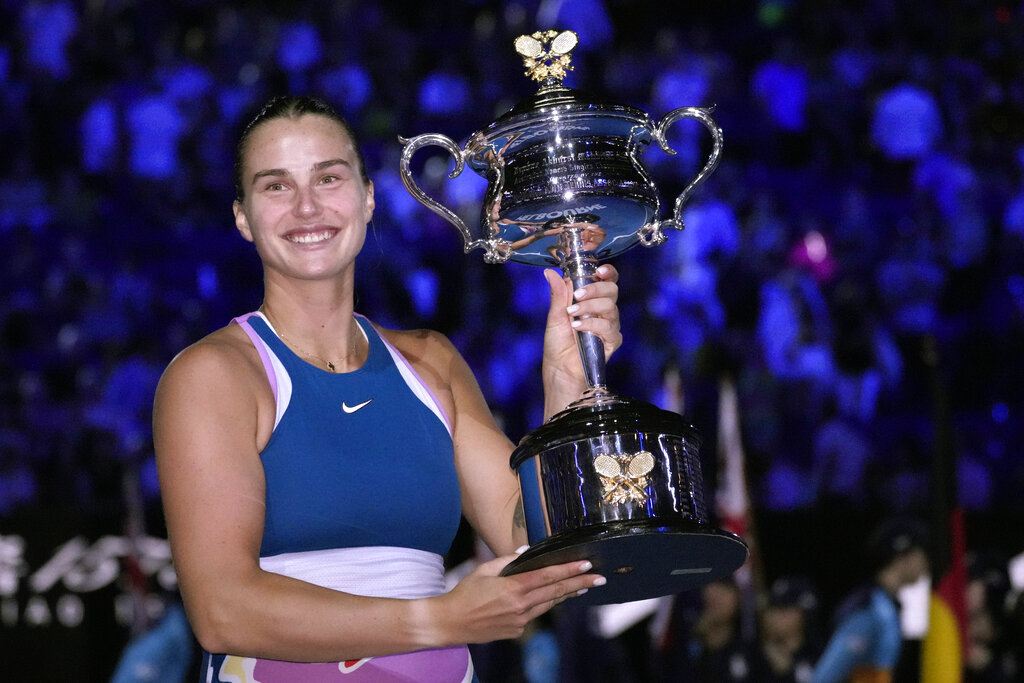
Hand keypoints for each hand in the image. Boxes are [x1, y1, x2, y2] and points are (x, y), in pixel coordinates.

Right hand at [431, 552, 604, 644]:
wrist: (450, 623)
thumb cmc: (464, 593)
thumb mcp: (484, 569)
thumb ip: (507, 560)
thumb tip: (526, 554)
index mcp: (513, 588)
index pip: (548, 577)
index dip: (569, 570)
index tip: (586, 566)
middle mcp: (520, 606)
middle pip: (556, 592)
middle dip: (580, 584)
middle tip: (599, 578)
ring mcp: (520, 621)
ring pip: (549, 604)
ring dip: (567, 594)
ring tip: (583, 587)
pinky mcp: (517, 630)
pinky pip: (536, 614)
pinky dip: (546, 604)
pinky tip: (553, 597)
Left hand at [541, 264, 621, 413]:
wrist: (559, 369)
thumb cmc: (558, 344)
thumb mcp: (555, 315)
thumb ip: (558, 294)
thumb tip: (550, 272)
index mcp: (592, 299)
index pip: (606, 280)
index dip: (607, 272)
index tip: (600, 270)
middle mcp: (604, 310)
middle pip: (611, 290)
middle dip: (595, 288)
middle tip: (578, 295)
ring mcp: (609, 325)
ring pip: (610, 306)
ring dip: (590, 307)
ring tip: (572, 313)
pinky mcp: (612, 341)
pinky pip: (608, 327)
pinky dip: (592, 324)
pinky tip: (578, 326)